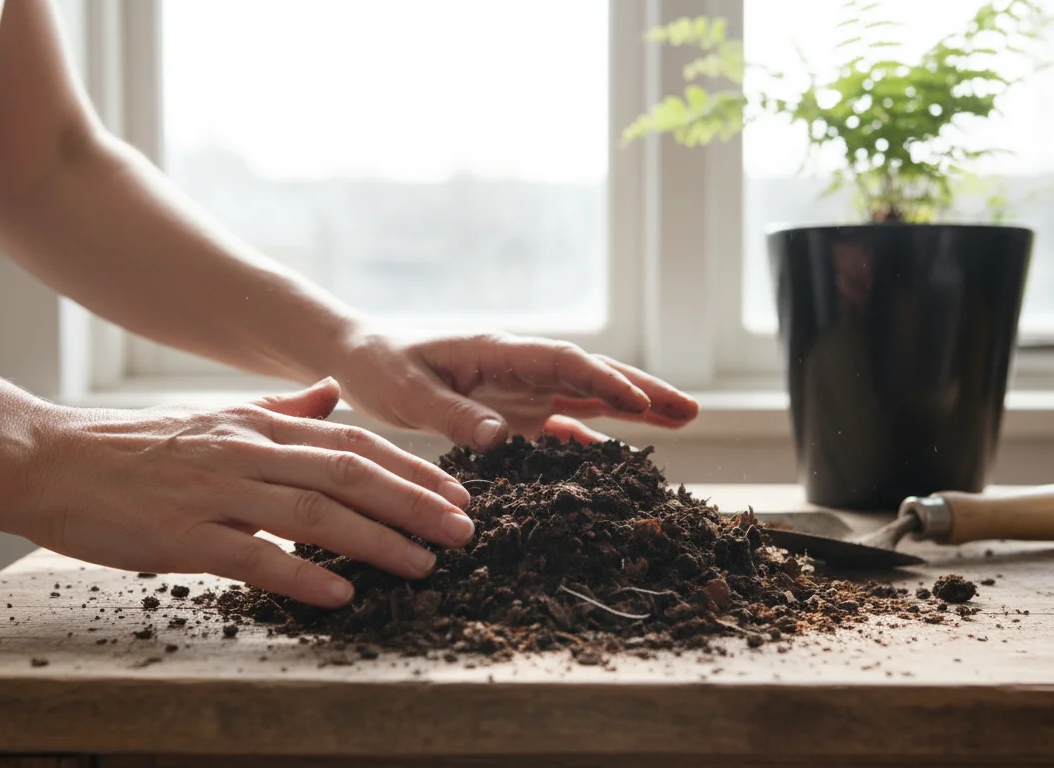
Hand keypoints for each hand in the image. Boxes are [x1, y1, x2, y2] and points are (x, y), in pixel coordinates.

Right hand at [27, 378, 471, 606]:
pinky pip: (252, 557)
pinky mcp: (181, 534)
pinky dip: (301, 575)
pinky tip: (341, 594)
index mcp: (259, 426)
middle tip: (464, 533)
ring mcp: (215, 491)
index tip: (457, 495)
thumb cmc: (136, 449)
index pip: (355, 443)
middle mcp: (247, 451)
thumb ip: (281, 410)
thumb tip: (333, 395)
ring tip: (422, 566)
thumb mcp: (217, 418)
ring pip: (314, 514)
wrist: (49, 460)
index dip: (412, 469)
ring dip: (376, 541)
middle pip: (350, 475)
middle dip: (415, 504)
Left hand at [330, 330, 699, 450]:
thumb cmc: (380, 367)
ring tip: (682, 422)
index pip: (564, 362)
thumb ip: (451, 415)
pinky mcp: (512, 409)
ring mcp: (520, 387)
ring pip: (588, 395)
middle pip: (592, 374)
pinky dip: (593, 436)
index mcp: (497, 351)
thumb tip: (498, 440)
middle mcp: (519, 365)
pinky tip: (618, 456)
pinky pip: (562, 421)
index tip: (642, 403)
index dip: (605, 381)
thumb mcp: (406, 393)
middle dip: (643, 390)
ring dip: (633, 408)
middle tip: (692, 411)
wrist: (362, 356)